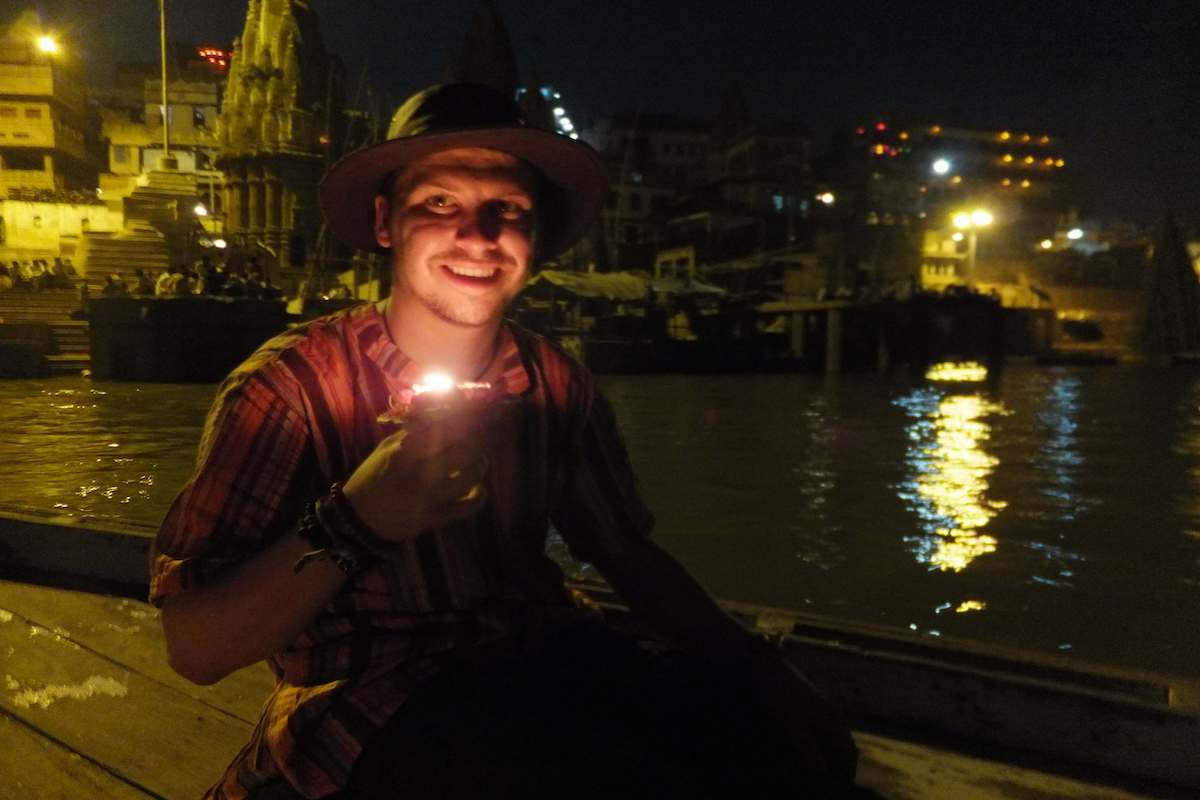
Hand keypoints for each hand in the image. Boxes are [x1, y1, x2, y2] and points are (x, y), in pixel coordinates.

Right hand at [342, 404, 504, 542]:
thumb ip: (416, 429)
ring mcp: (430, 496)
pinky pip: (470, 505)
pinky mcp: (436, 518)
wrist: (358, 520)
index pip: (446, 426)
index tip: (485, 406)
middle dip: (486, 434)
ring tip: (478, 459)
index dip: (470, 414)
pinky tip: (475, 487)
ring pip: (472, 474)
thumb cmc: (375, 476)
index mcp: (404, 450)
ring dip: (482, 463)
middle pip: (467, 447)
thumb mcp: (388, 446)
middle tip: (495, 427)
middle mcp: (419, 471)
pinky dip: (479, 494)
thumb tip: (448, 408)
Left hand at [746, 644, 857, 786]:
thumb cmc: (778, 694)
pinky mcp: (808, 700)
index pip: (849, 750)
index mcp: (832, 717)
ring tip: (823, 767)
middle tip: (834, 780)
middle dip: (842, 762)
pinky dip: (822, 740)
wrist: (765, 663)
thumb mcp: (792, 724)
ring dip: (832, 751)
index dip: (848, 770)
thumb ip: (808, 748)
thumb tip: (822, 772)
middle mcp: (831, 710)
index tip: (843, 786)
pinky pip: (823, 726)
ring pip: (833, 733)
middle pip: (843, 742)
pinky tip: (810, 746)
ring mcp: (820, 704)